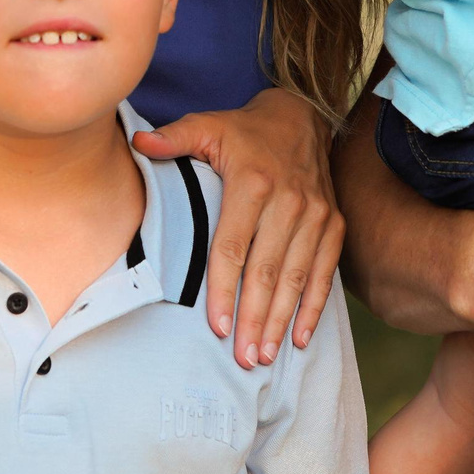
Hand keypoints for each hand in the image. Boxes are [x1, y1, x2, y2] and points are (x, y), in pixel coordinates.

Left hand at [133, 87, 341, 367]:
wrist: (302, 116)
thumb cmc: (245, 130)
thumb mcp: (208, 124)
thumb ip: (174, 138)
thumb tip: (138, 145)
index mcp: (253, 181)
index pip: (234, 245)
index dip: (224, 288)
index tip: (217, 326)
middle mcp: (289, 200)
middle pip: (267, 269)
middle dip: (253, 317)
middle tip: (241, 357)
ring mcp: (316, 214)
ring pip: (297, 277)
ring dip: (280, 320)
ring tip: (263, 355)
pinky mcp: (334, 223)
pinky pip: (325, 271)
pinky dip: (314, 306)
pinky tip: (300, 337)